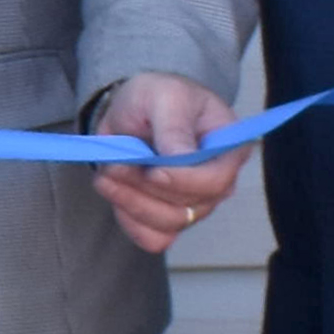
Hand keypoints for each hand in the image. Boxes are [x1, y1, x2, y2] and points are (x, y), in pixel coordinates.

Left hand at [89, 70, 248, 252]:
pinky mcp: (169, 217)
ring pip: (168, 223)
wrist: (135, 110)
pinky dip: (130, 221)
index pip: (216, 181)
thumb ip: (174, 125)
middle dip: (145, 188)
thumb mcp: (165, 96)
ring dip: (131, 202)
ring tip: (106, 175)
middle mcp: (217, 182)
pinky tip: (116, 194)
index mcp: (228, 150)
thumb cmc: (158, 97)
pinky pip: (154, 237)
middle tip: (114, 164)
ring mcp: (195, 204)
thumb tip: (180, 158)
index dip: (183, 181)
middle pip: (189, 207)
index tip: (152, 171)